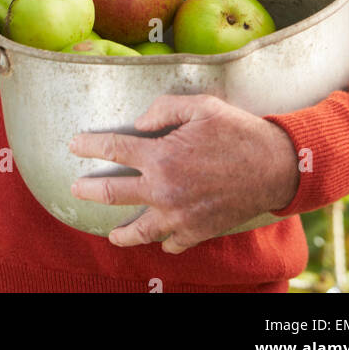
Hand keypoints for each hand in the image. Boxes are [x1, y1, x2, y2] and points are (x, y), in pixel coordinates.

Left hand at [68, 94, 299, 252]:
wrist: (275, 167)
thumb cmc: (237, 132)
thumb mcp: (201, 106)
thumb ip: (164, 108)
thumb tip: (139, 122)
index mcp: (162, 155)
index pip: (113, 148)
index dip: (89, 145)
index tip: (73, 144)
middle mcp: (164, 189)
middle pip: (113, 193)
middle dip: (89, 190)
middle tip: (75, 190)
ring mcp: (179, 216)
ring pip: (138, 231)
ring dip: (119, 232)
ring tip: (110, 233)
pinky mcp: (197, 232)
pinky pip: (170, 242)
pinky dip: (161, 241)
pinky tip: (156, 236)